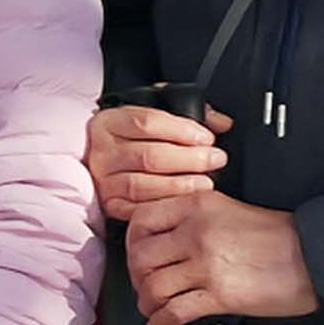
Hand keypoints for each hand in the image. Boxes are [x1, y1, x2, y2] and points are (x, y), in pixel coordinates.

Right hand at [82, 100, 230, 226]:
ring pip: (143, 185)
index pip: (147, 123)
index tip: (207, 137)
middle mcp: (102, 152)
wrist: (110, 161)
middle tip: (216, 159)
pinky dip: (164, 206)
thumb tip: (221, 124)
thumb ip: (187, 115)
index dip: (182, 130)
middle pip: (149, 155)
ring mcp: (104, 180)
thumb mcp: (155, 115)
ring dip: (181, 185)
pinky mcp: (111, 204)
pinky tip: (184, 202)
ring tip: (206, 182)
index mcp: (109, 122)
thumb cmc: (136, 138)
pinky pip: (138, 209)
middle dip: (190, 159)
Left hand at [117, 190, 323, 324]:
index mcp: (197, 205)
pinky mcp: (219, 295)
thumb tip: (163, 240)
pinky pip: (174, 312)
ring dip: (147, 303)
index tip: (136, 256)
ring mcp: (206, 264)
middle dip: (136, 278)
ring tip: (153, 308)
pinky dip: (161, 324)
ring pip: (153, 287)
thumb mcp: (228, 210)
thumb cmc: (279, 235)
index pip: (141, 221)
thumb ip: (193, 219)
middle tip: (143, 286)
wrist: (315, 254)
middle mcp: (196, 232)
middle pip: (141, 258)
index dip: (132, 244)